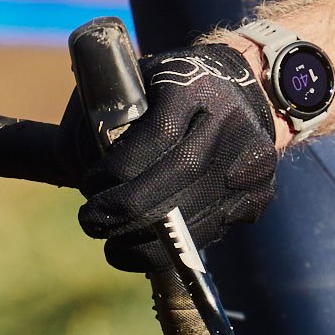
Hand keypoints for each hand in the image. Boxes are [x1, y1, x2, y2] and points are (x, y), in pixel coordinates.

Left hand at [64, 38, 278, 262]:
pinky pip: (212, 232)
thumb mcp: (130, 84)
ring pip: (194, 217)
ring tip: (112, 246)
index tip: (89, 185)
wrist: (244, 89)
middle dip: (126, 211)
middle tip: (91, 223)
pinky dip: (172, 249)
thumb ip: (94, 120)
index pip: (157, 136)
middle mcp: (231, 123)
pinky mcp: (261, 194)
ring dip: (144, 242)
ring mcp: (252, 162)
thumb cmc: (167, 90)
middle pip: (178, 178)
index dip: (116, 170)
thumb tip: (74, 170)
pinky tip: (145, 249)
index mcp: (193, 87)